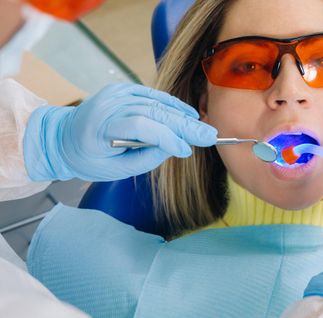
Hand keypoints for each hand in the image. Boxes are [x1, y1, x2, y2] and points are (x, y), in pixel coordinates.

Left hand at [23, 83, 216, 180]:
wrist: (63, 137)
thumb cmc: (87, 158)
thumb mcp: (112, 170)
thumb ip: (145, 159)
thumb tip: (174, 147)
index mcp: (100, 124)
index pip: (141, 126)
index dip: (167, 138)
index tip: (187, 151)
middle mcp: (109, 103)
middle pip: (154, 112)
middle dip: (185, 125)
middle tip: (209, 136)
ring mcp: (117, 93)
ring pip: (157, 103)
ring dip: (182, 116)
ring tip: (203, 128)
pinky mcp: (124, 91)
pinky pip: (153, 96)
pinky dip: (172, 105)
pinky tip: (189, 114)